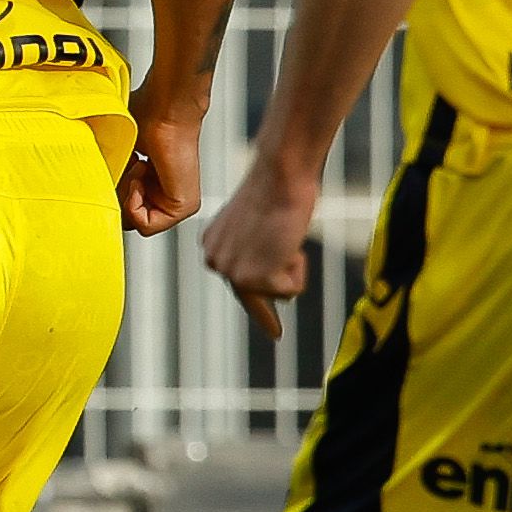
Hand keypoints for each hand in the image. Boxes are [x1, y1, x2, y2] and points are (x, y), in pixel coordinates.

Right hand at [117, 103, 203, 237]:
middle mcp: (163, 194)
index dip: (109, 194)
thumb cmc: (144, 118)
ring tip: (136, 169)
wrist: (164, 112)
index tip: (115, 168)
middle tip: (124, 169)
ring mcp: (176, 204)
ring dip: (125, 196)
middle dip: (117, 197)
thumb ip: (106, 178)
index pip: (121, 209)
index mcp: (150, 183)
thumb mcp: (114, 156)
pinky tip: (140, 178)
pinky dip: (135, 204)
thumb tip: (85, 196)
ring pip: (134, 223)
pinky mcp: (184, 207)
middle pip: (126, 220)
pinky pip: (146, 225)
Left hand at [199, 154, 319, 343]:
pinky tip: (287, 243)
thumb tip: (276, 285)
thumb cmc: (278, 189)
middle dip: (281, 277)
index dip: (263, 309)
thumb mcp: (259, 223)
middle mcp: (214, 261)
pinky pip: (292, 290)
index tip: (276, 334)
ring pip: (280, 291)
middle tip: (284, 253)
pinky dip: (299, 269)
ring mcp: (230, 273)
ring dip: (292, 265)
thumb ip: (258, 250)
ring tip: (283, 234)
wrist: (279, 177)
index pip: (239, 283)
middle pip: (262, 291)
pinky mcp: (251, 280)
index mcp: (213, 245)